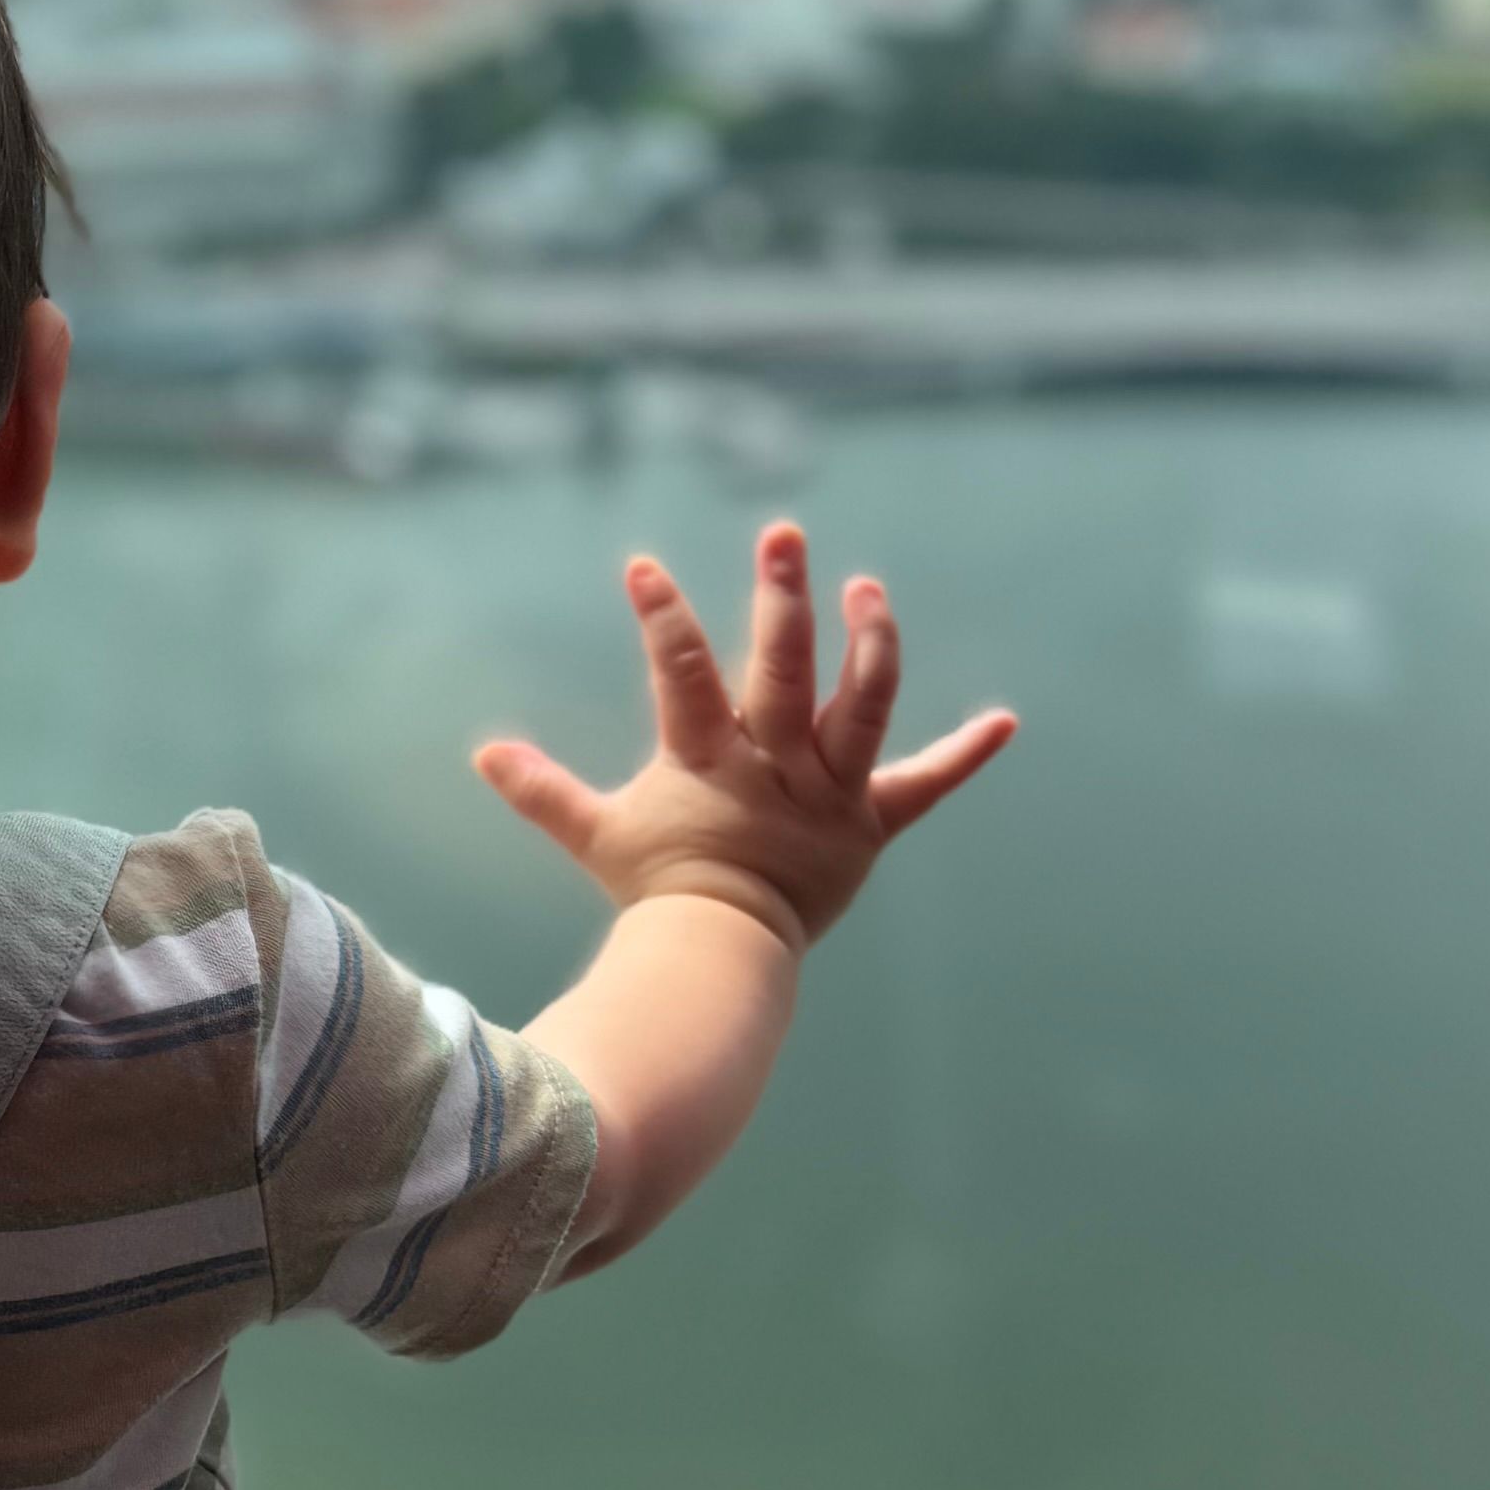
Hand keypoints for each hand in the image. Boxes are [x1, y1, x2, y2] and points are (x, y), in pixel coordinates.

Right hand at [475, 526, 1012, 952]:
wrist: (721, 958)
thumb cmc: (656, 890)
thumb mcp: (596, 834)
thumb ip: (544, 791)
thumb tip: (483, 753)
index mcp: (707, 760)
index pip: (681, 674)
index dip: (662, 618)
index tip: (643, 566)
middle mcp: (774, 765)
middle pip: (782, 671)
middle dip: (782, 597)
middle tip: (784, 532)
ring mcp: (828, 793)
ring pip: (860, 705)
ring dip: (870, 642)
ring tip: (867, 589)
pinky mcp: (870, 825)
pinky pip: (924, 785)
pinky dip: (966, 754)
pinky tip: (1006, 721)